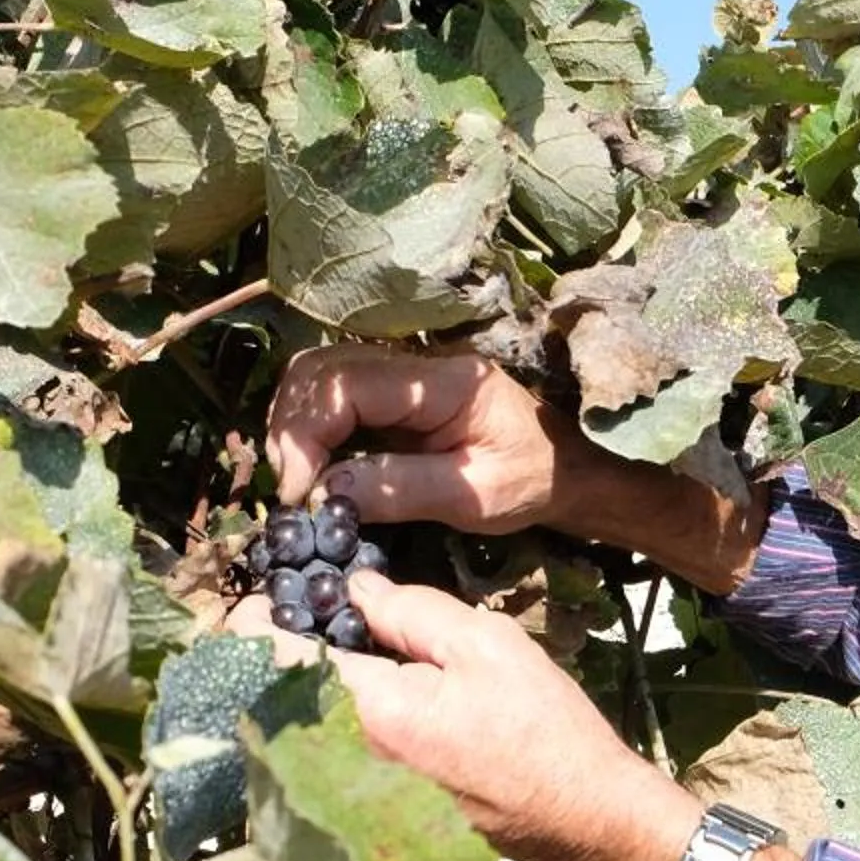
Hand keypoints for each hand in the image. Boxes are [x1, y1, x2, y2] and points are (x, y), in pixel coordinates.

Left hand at [227, 573, 701, 860]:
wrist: (582, 818)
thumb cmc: (542, 729)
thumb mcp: (486, 645)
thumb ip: (411, 610)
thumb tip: (354, 588)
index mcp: (368, 709)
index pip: (274, 655)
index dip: (260, 615)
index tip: (269, 593)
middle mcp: (345, 758)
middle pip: (282, 692)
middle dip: (288, 647)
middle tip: (317, 613)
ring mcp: (358, 793)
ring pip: (307, 724)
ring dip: (313, 685)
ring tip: (345, 648)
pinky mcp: (376, 812)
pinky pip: (333, 753)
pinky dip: (337, 720)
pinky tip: (372, 699)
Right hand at [265, 342, 771, 593]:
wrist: (567, 468)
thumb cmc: (533, 480)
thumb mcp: (475, 497)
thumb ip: (403, 489)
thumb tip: (327, 489)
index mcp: (446, 381)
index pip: (349, 382)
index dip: (308, 431)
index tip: (300, 490)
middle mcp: (419, 363)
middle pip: (322, 369)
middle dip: (292, 426)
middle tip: (293, 490)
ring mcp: (404, 373)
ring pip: (320, 376)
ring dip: (295, 425)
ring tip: (298, 482)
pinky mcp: (394, 392)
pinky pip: (335, 394)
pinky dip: (311, 428)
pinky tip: (313, 469)